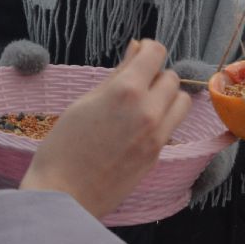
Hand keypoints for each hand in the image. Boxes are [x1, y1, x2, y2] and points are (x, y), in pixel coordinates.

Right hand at [20, 40, 192, 219]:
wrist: (64, 196)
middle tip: (134, 85)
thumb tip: (137, 48)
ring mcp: (157, 136)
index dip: (147, 51)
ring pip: (181, 102)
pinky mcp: (158, 155)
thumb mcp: (85, 101)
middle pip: (171, 77)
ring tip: (142, 106)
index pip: (156, 53)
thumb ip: (117, 73)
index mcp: (126, 91)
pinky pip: (171, 126)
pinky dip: (162, 120)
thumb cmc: (63, 147)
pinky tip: (137, 128)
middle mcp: (149, 111)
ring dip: (166, 97)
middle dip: (155, 75)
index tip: (137, 57)